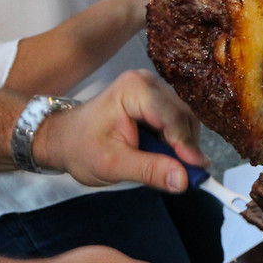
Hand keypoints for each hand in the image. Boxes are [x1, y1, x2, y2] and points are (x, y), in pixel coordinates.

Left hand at [35, 69, 208, 190]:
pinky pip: (177, 122)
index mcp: (135, 90)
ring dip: (181, 146)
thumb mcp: (113, 165)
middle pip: (182, 117)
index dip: (187, 145)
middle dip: (185, 147)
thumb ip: (150, 170)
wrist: (63, 139)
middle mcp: (148, 82)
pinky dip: (175, 142)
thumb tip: (183, 179)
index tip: (198, 170)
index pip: (172, 118)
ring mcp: (153, 89)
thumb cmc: (81, 148)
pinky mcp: (156, 100)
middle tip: (184, 176)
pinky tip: (162, 155)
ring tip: (167, 166)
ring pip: (184, 120)